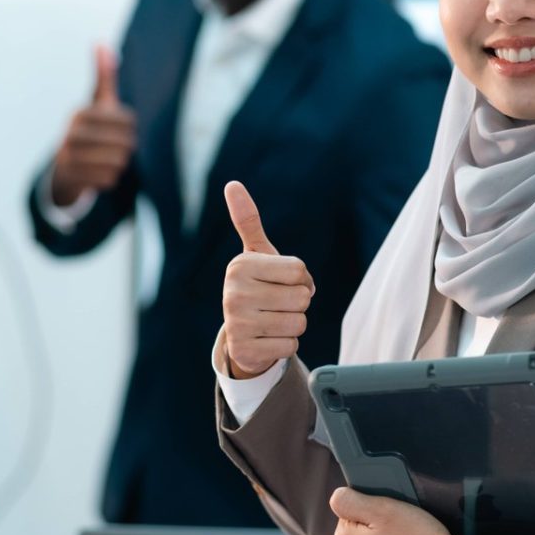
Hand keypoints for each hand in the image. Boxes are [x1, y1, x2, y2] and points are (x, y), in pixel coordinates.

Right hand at [49, 45, 136, 205]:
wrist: (65, 169)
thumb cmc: (90, 130)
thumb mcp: (97, 103)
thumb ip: (104, 76)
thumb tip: (100, 43)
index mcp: (80, 112)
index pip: (125, 120)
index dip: (131, 126)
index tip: (126, 128)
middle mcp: (70, 132)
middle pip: (122, 142)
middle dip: (127, 147)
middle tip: (122, 147)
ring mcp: (67, 155)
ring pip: (116, 162)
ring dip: (119, 163)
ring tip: (113, 160)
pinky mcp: (70, 176)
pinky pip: (106, 179)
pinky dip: (110, 178)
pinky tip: (104, 173)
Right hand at [220, 181, 314, 377]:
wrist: (240, 334)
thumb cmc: (257, 286)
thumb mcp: (256, 255)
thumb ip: (248, 221)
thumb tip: (232, 184)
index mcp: (240, 266)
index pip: (300, 270)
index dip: (301, 278)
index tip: (281, 282)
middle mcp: (234, 293)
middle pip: (302, 297)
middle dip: (298, 303)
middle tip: (276, 304)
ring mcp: (237, 323)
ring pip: (299, 323)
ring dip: (293, 324)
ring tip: (273, 320)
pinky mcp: (245, 350)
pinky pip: (291, 346)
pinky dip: (286, 344)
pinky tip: (268, 339)